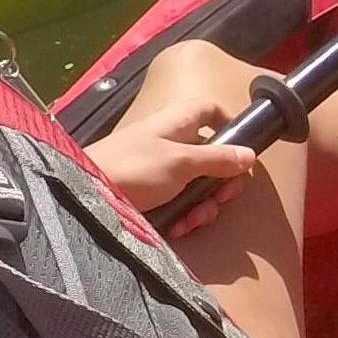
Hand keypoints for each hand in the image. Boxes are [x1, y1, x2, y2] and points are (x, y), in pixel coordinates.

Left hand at [87, 45, 265, 237]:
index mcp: (179, 122)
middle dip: (219, 184)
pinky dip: (183, 214)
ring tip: (191, 221)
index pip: (212, 110)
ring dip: (201, 206)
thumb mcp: (181, 163)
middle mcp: (172, 140)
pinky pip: (179, 200)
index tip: (241, 154)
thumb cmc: (133, 168)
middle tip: (218, 201)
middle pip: (212, 156)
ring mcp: (162, 166)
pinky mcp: (152, 191)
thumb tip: (250, 155)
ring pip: (198, 184)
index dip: (230, 126)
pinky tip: (177, 227)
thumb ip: (216, 159)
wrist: (87, 195)